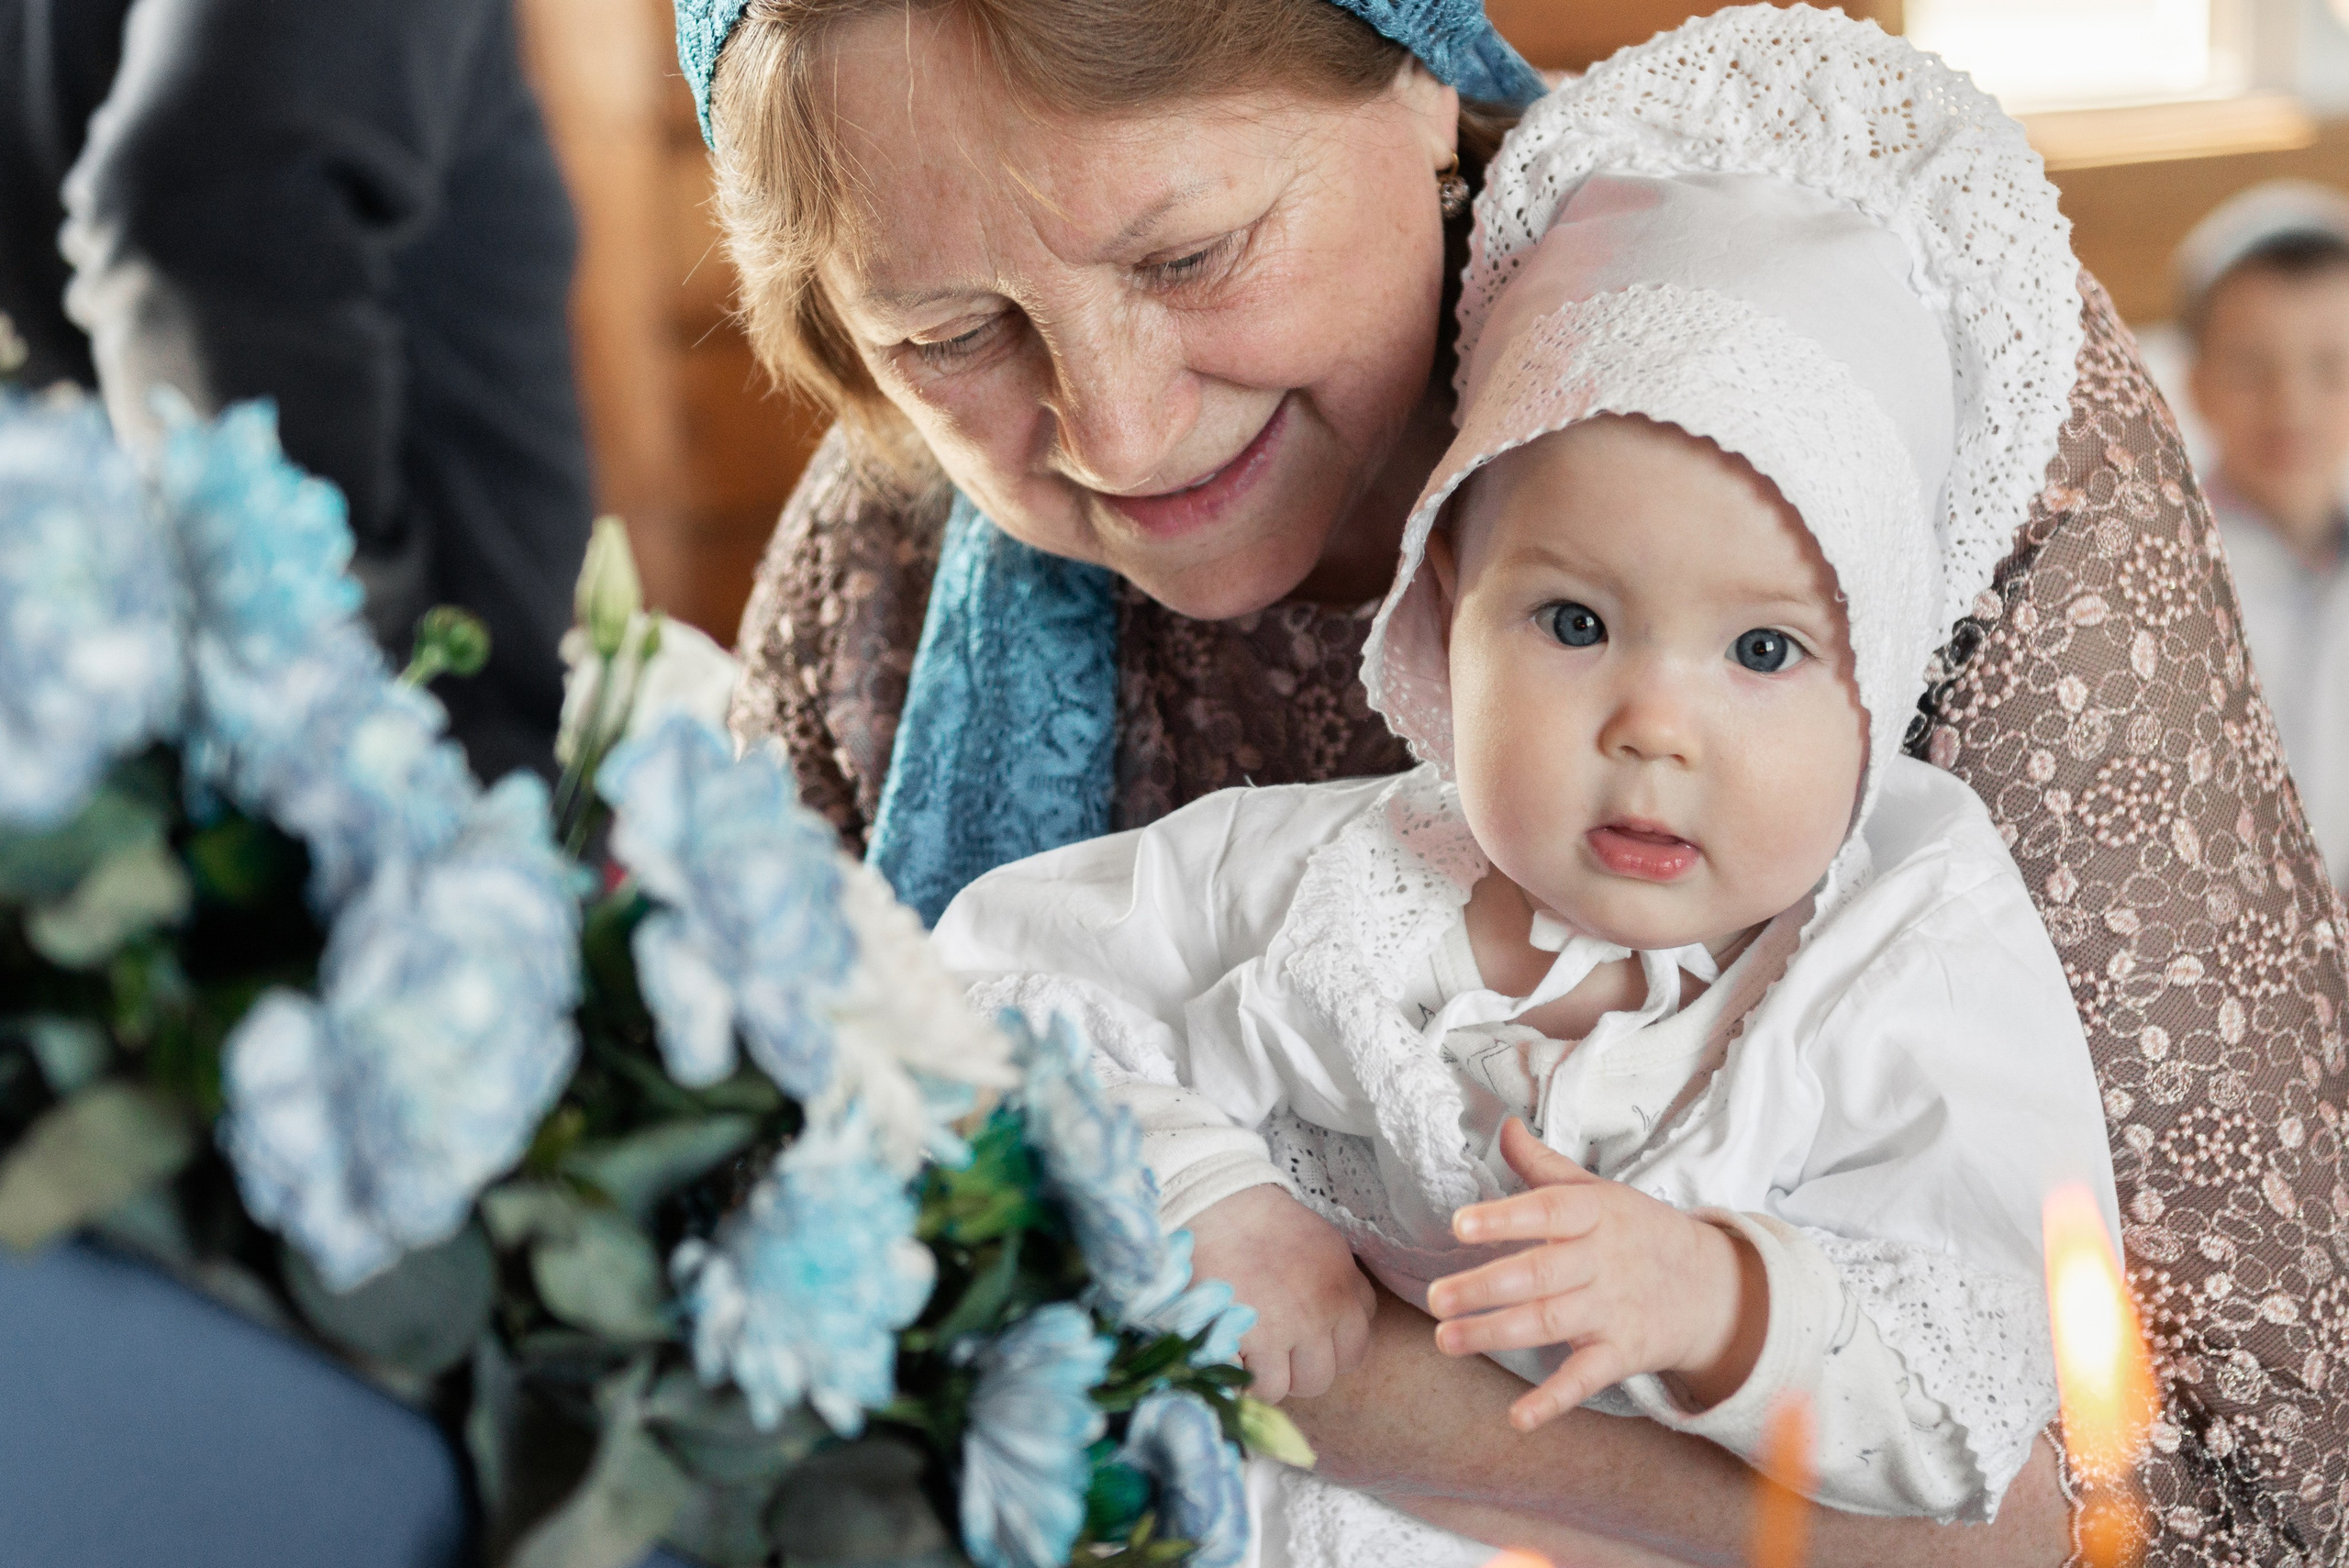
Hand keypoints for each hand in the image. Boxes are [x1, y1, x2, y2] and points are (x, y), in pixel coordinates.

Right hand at [1185, 1183, 1375, 1403]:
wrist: (1215, 1202)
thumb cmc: (1263, 1221)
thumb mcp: (1324, 1244)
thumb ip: (1340, 1286)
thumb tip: (1343, 1324)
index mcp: (1342, 1288)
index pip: (1355, 1349)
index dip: (1327, 1349)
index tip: (1304, 1340)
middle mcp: (1320, 1313)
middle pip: (1322, 1377)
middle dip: (1296, 1369)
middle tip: (1270, 1347)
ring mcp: (1284, 1329)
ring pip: (1286, 1388)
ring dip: (1265, 1376)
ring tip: (1244, 1348)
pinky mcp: (1246, 1339)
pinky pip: (1251, 1386)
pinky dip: (1236, 1376)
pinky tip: (1226, 1348)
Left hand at [1425, 1119, 1765, 1431]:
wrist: (1714, 1287)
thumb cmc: (1639, 1232)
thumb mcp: (1598, 1192)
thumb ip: (1545, 1166)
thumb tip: (1503, 1126)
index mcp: (1596, 1214)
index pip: (1548, 1211)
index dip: (1505, 1218)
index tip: (1460, 1223)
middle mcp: (1603, 1261)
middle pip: (1540, 1274)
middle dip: (1486, 1287)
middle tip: (1436, 1298)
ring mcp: (1614, 1310)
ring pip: (1552, 1323)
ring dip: (1498, 1334)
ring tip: (1447, 1340)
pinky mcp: (1623, 1353)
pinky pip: (1586, 1378)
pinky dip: (1554, 1400)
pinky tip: (1518, 1419)